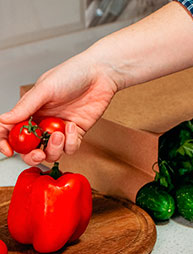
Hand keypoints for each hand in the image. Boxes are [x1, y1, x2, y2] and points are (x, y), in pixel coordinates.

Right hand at [0, 50, 117, 165]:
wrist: (100, 75)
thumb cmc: (72, 74)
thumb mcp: (45, 88)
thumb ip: (26, 106)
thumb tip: (5, 120)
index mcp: (31, 110)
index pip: (12, 130)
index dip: (6, 142)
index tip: (8, 150)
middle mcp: (44, 122)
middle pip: (32, 149)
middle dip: (32, 155)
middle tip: (37, 153)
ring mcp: (61, 129)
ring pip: (52, 152)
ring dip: (54, 149)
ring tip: (59, 134)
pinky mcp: (77, 133)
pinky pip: (71, 148)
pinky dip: (71, 142)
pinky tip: (72, 126)